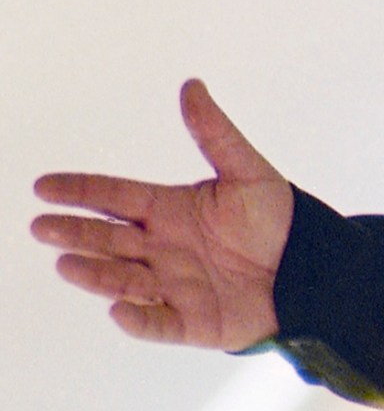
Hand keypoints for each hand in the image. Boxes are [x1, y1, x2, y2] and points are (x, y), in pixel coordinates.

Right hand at [30, 79, 294, 350]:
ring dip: (95, 274)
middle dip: (75, 233)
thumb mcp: (248, 171)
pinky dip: (139, 320)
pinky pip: (160, 324)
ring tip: (66, 264)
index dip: (80, 191)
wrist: (313, 267)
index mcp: (167, 210)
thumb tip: (192, 86)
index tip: (43, 187)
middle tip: (43, 226)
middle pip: (109, 239)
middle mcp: (161, 247)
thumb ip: (216, 134)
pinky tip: (119, 310)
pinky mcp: (193, 321)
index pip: (114, 197)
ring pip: (124, 280)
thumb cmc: (277, 219)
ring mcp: (173, 286)